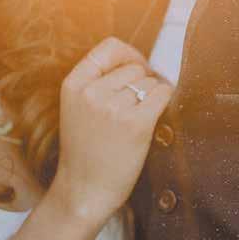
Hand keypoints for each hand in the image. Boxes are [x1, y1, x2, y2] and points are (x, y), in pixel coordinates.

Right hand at [50, 37, 172, 226]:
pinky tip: (153, 120)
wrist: (83, 191)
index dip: (128, 56)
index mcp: (73, 85)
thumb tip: (139, 62)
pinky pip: (163, 94)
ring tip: (138, 120)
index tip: (135, 71)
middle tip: (138, 106)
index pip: (109, 48)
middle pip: (134, 66)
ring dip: (152, 97)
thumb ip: (97, 83)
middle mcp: (91, 92)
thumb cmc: (84, 153)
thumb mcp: (76, 110)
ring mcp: (113, 108)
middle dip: (142, 81)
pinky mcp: (135, 123)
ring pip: (150, 82)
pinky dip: (164, 103)